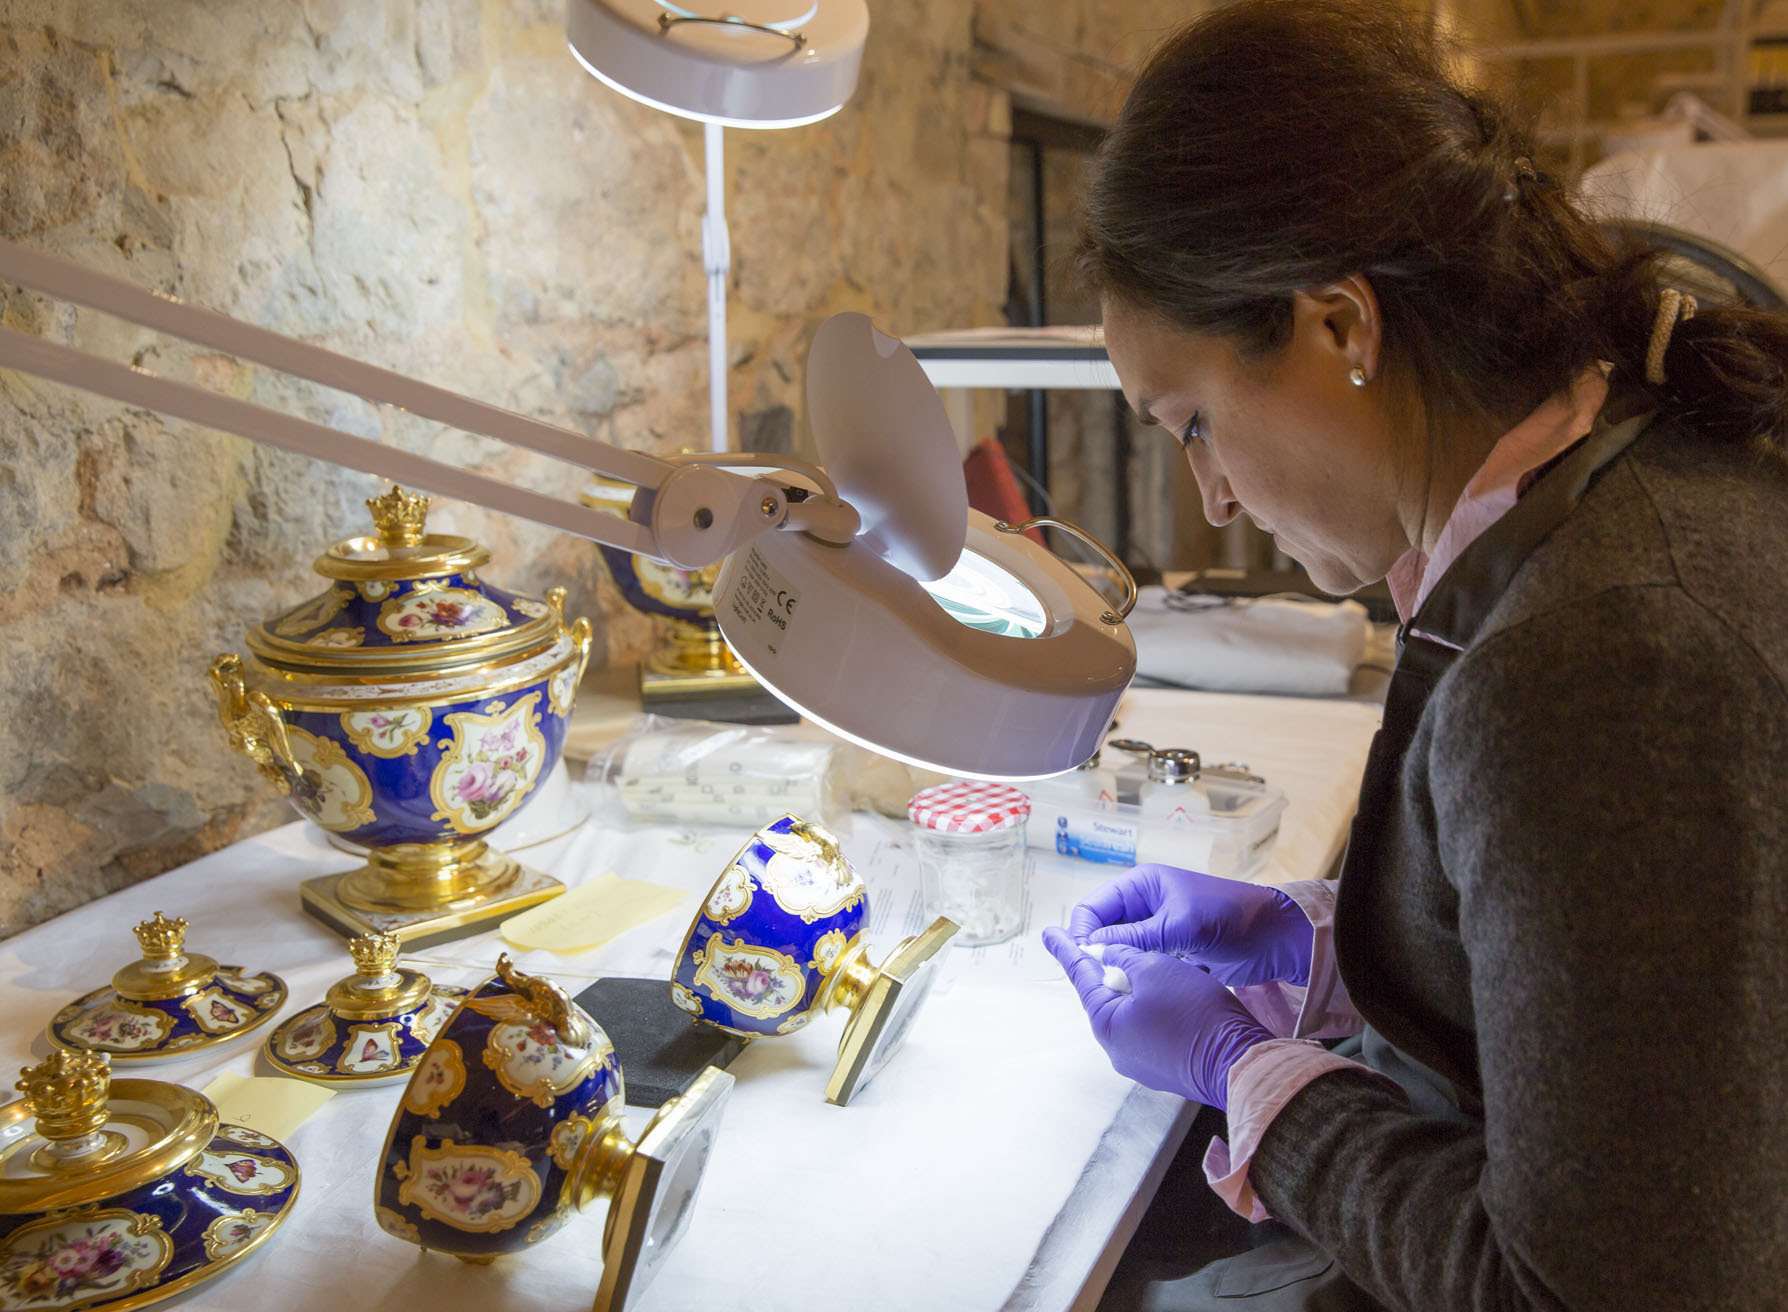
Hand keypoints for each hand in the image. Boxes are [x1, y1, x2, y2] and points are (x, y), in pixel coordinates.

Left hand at [1042, 928, 1271, 1109]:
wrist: (1238, 1062)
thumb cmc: (1194, 1012)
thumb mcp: (1156, 968)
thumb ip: (1125, 956)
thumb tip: (1106, 954)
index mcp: (1107, 1025)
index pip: (1082, 977)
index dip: (1068, 949)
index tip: (1050, 933)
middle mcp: (1118, 1049)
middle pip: (1108, 997)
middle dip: (1111, 969)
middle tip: (1108, 943)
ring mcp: (1142, 1062)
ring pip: (1133, 1011)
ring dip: (1141, 988)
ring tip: (1159, 966)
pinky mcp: (1165, 1066)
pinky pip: (1153, 1028)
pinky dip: (1159, 1006)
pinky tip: (1179, 992)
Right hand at [1067, 864, 1311, 986]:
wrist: (1276, 937)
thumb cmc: (1228, 919)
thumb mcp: (1178, 926)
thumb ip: (1133, 938)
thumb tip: (1090, 950)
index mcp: (1140, 886)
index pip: (1092, 907)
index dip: (1082, 933)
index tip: (1083, 963)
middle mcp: (1144, 905)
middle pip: (1103, 931)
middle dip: (1098, 954)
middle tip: (1099, 982)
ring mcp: (1158, 929)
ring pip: (1121, 951)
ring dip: (1118, 968)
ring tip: (1118, 990)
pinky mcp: (1171, 951)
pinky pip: (1142, 964)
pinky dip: (1138, 976)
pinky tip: (1138, 993)